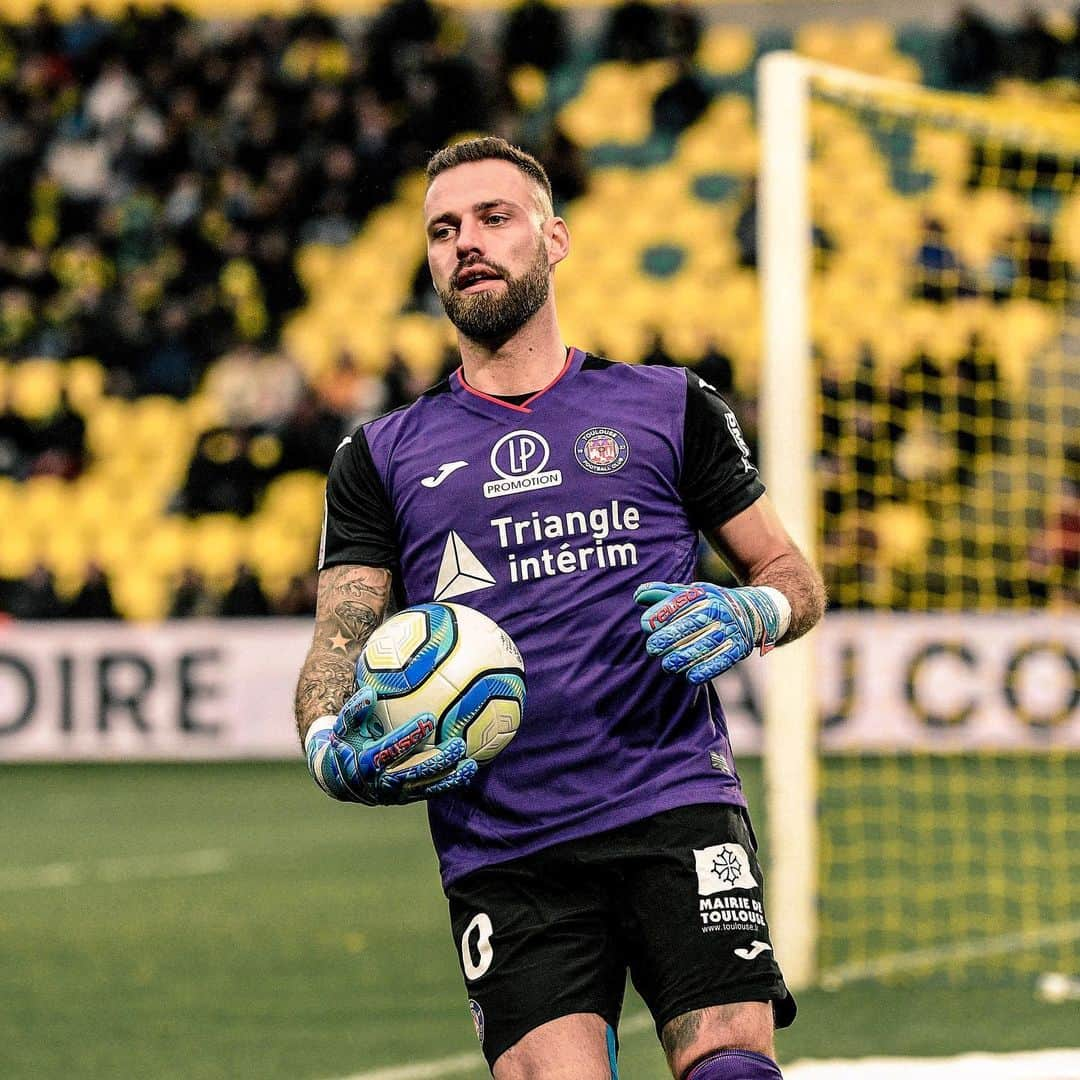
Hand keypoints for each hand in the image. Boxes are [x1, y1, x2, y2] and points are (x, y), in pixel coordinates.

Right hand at [305, 683, 477, 804]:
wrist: (341, 778)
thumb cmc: (346, 743)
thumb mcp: (342, 727)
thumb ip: (354, 711)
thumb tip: (369, 692)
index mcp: (366, 763)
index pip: (390, 749)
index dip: (409, 735)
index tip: (430, 718)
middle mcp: (382, 782)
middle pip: (413, 772)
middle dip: (436, 760)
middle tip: (458, 744)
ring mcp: (395, 794)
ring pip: (425, 787)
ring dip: (449, 777)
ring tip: (471, 764)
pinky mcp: (406, 798)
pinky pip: (430, 793)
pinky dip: (449, 784)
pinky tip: (468, 773)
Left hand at [634, 581, 789, 683]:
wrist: (753, 612)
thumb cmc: (711, 603)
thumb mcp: (690, 593)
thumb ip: (664, 595)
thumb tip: (638, 597)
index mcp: (704, 594)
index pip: (680, 602)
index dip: (661, 614)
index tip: (646, 625)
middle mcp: (719, 609)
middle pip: (691, 624)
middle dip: (669, 637)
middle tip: (652, 648)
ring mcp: (731, 629)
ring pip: (704, 644)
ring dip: (683, 657)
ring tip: (667, 665)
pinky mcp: (740, 648)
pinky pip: (722, 660)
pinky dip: (706, 670)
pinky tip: (690, 677)